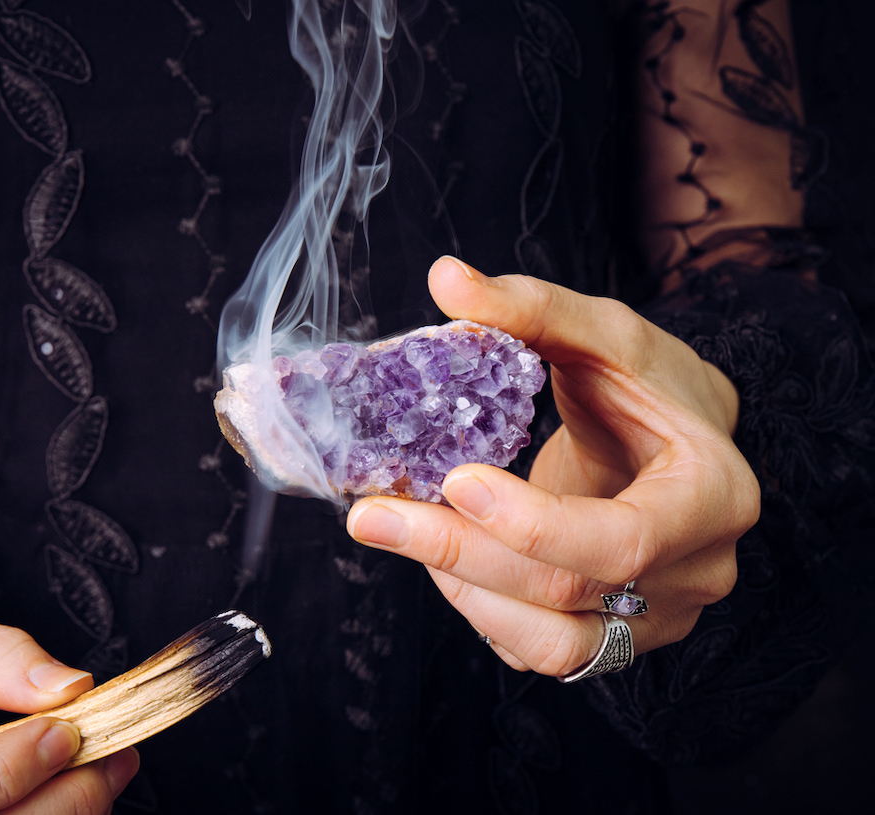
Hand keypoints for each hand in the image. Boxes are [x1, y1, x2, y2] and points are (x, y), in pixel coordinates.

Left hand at [346, 257, 759, 676]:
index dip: (531, 523)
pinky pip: (538, 649)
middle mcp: (695, 571)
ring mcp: (658, 617)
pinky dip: (478, 609)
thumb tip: (445, 277)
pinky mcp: (615, 638)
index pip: (622, 539)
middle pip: (567, 592)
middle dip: (457, 553)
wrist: (677, 442)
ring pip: (550, 643)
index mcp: (712, 495)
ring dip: (460, 591)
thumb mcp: (602, 334)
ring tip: (401, 530)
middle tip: (372, 514)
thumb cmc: (646, 385)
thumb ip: (530, 308)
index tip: (454, 480)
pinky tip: (439, 555)